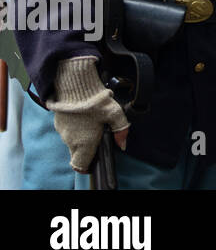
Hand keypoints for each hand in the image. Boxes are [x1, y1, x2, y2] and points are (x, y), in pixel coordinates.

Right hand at [47, 57, 130, 172]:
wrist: (74, 84)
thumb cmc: (95, 101)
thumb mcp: (114, 113)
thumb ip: (120, 130)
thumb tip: (123, 144)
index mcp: (83, 143)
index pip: (80, 165)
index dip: (88, 165)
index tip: (94, 160)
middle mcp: (70, 141)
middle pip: (77, 153)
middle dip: (87, 150)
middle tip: (98, 139)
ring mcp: (62, 131)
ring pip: (72, 142)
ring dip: (81, 138)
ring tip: (93, 124)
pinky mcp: (58, 122)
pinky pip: (67, 131)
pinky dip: (75, 128)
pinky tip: (84, 117)